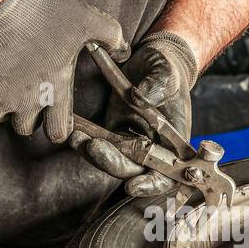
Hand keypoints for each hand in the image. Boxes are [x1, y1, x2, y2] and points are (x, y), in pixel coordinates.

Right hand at [0, 0, 127, 142]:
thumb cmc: (43, 13)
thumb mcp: (87, 19)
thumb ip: (111, 36)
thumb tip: (124, 51)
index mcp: (54, 92)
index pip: (59, 133)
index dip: (59, 126)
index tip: (57, 113)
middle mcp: (25, 102)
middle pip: (26, 128)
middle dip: (30, 116)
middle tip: (31, 94)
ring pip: (0, 115)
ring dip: (5, 104)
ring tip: (11, 81)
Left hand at [75, 31, 198, 197]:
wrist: (149, 62)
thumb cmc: (167, 69)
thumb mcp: (167, 72)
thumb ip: (158, 85)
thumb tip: (139, 97)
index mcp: (174, 144)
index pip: (167, 175)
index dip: (151, 185)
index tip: (132, 186)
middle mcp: (153, 150)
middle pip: (132, 170)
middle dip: (112, 163)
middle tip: (94, 146)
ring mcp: (132, 143)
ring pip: (112, 160)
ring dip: (94, 154)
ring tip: (77, 137)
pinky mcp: (114, 134)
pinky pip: (99, 144)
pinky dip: (86, 140)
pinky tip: (74, 131)